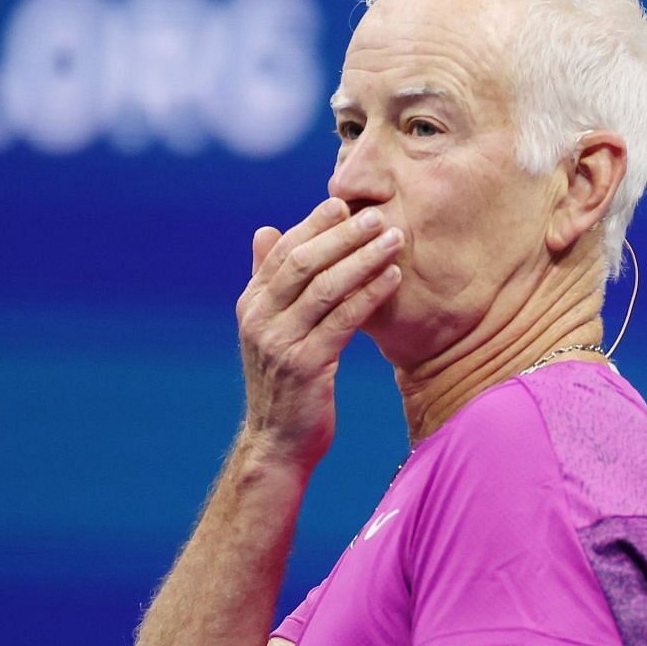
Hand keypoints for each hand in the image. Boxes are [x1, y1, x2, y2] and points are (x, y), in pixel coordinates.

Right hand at [234, 197, 401, 471]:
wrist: (278, 441)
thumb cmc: (285, 382)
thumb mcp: (271, 329)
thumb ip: (269, 282)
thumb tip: (265, 231)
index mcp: (251, 304)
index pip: (283, 252)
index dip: (313, 225)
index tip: (345, 203)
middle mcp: (259, 319)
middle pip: (303, 263)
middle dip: (342, 235)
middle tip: (377, 215)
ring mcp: (280, 342)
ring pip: (325, 288)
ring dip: (363, 259)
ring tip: (395, 239)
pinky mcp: (306, 365)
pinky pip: (343, 321)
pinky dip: (370, 295)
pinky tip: (394, 279)